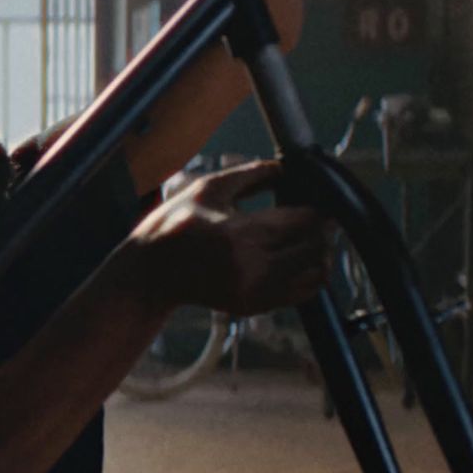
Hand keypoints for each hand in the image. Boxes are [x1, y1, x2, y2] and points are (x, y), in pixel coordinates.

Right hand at [129, 160, 332, 314]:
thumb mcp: (206, 189)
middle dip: (321, 230)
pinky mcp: (253, 305)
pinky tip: (299, 261)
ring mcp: (254, 291)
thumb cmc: (173, 226)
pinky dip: (308, 276)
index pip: (303, 220)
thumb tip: (284, 167)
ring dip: (320, 254)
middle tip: (320, 219)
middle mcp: (252, 266)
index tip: (316, 202)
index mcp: (240, 233)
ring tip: (310, 240)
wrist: (150, 274)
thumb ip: (249, 173)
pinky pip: (301, 294)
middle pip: (315, 246)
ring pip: (315, 272)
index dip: (317, 209)